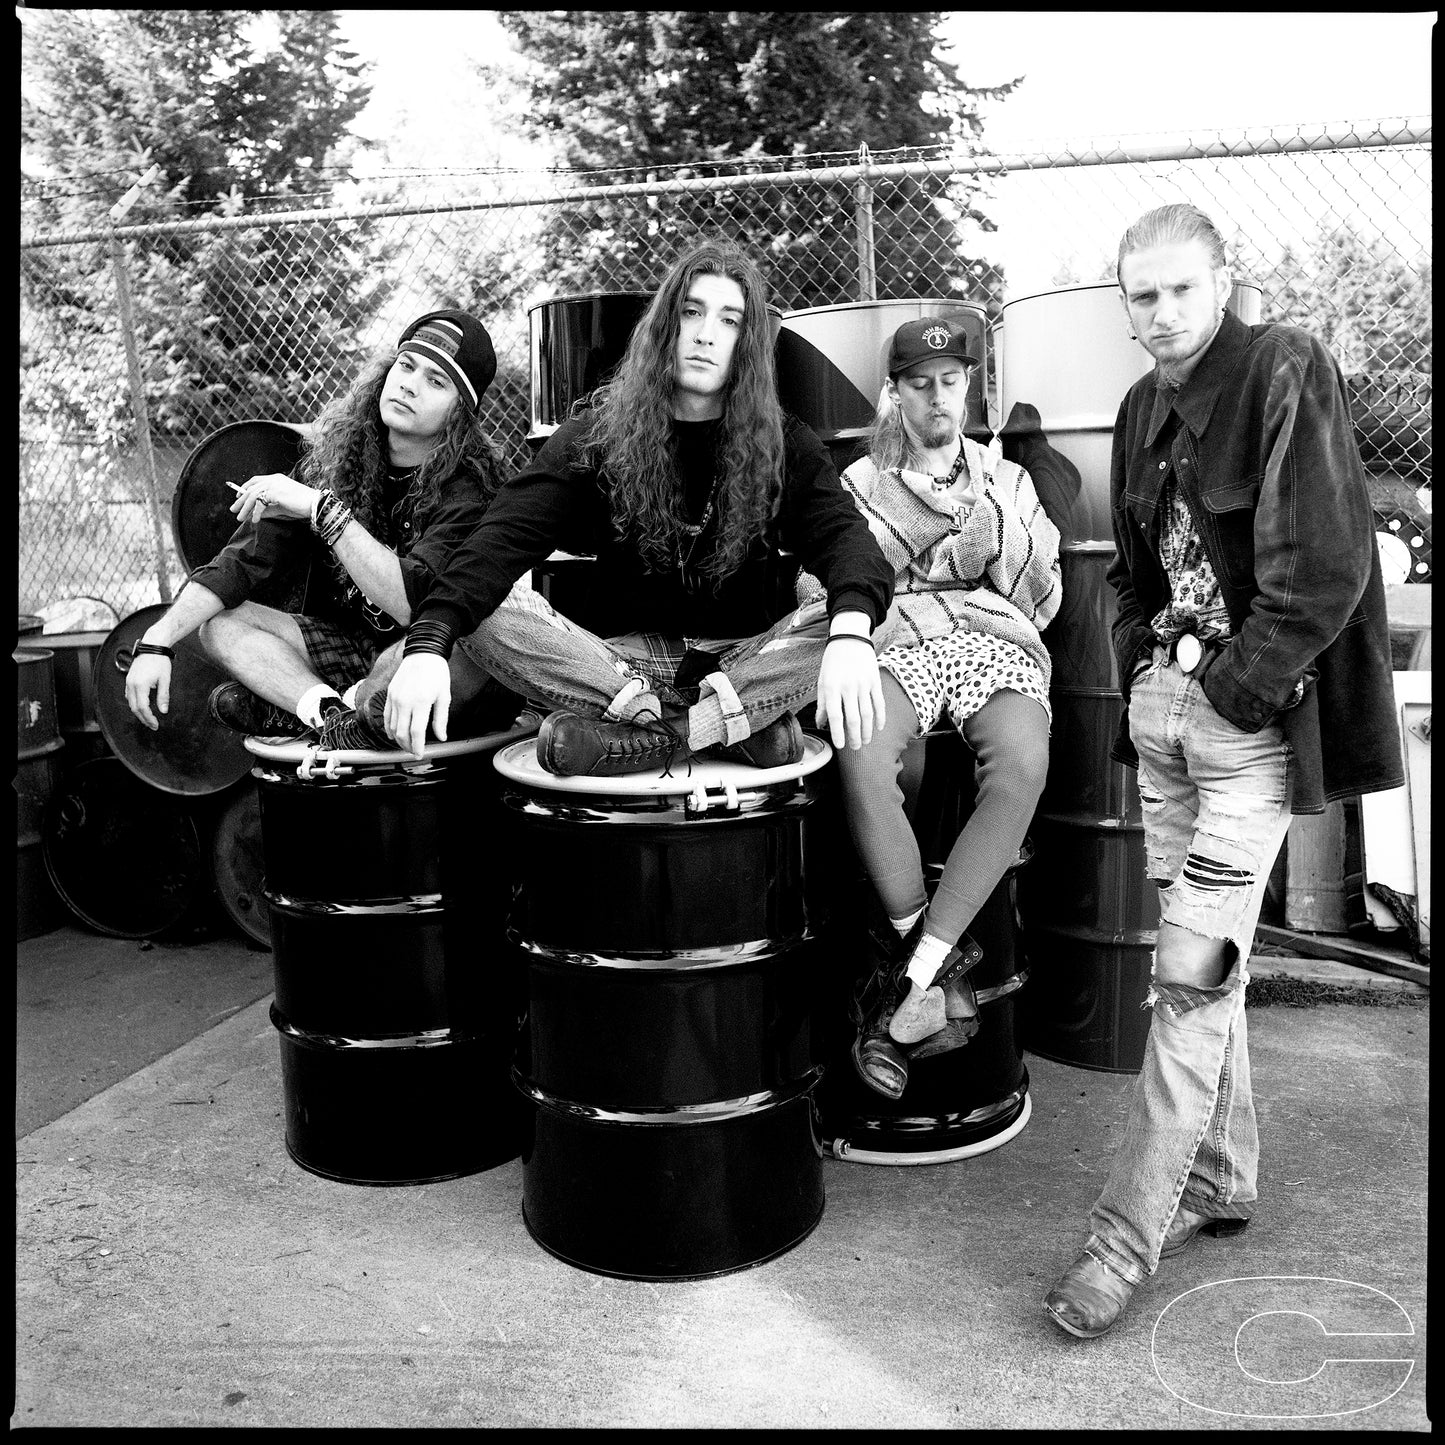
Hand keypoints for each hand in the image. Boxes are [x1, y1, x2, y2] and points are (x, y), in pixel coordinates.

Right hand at [124, 652, 171, 730]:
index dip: (149, 718)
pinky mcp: (129, 680)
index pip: (143, 708)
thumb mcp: (165, 680)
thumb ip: (163, 696)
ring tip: (149, 719)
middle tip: (153, 725)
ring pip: (131, 703)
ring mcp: (128, 682)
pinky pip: (129, 696)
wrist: (152, 647)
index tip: (156, 725)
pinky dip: (135, 704)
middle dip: (143, 718)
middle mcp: (131, 685)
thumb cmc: (160, 661)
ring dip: (139, 712)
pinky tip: (143, 707)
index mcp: (140, 685)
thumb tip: (163, 711)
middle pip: (135, 708)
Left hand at [229, 473, 315, 526]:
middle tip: (233, 509)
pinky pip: (260, 503)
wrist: (315, 505)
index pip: (256, 480)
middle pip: (251, 488)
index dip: (245, 488)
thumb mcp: (282, 507)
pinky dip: (256, 512)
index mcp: (276, 479)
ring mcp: (274, 484)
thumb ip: (268, 508)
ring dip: (245, 508)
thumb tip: (255, 514)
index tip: (238, 497)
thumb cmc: (302, 506)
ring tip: (240, 517)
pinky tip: (255, 520)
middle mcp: (273, 479)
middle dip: (241, 500)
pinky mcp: (275, 492)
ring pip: (253, 495)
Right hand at [384, 653, 450, 757]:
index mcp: (420, 702)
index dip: (417, 747)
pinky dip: (389, 728)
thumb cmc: (436, 673)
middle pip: (401, 732)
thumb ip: (441, 719)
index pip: (416, 732)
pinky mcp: (389, 694)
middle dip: (407, 746)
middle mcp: (404, 701)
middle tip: (414, 752)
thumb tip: (441, 737)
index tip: (419, 754)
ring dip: (398, 739)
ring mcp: (394, 697)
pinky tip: (394, 734)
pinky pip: (387, 716)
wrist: (423, 653)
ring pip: (391, 726)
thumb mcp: (444, 696)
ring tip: (406, 745)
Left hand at [813, 635, 884, 749]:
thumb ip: (823, 704)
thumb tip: (821, 724)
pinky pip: (879, 703)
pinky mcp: (875, 681)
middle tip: (854, 747)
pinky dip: (880, 717)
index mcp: (832, 687)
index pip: (836, 716)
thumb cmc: (833, 662)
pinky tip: (878, 728)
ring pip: (868, 713)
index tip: (840, 746)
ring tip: (865, 741)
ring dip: (867, 731)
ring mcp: (863, 684)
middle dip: (854, 737)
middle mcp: (848, 687)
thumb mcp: (822, 681)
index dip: (838, 733)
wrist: (849, 639)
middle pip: (854, 718)